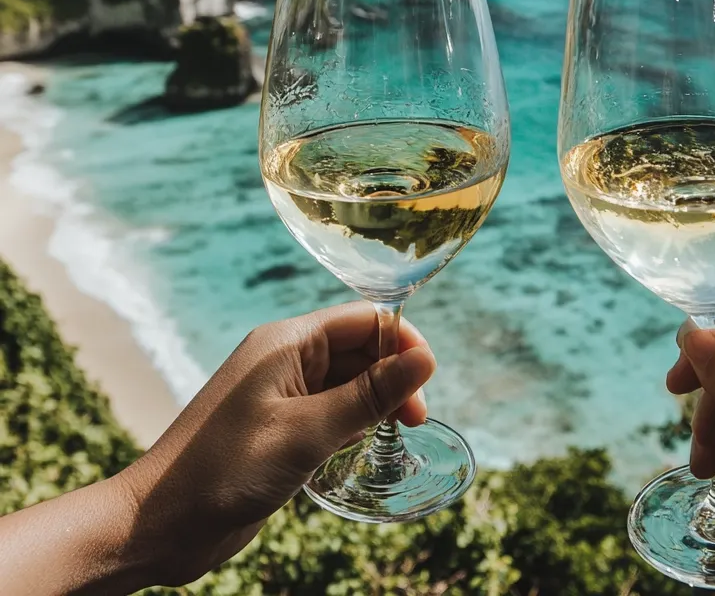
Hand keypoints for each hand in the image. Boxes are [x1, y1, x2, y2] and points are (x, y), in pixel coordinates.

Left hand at [120, 302, 434, 586]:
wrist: (158, 527)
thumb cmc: (225, 472)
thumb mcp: (307, 433)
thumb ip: (369, 395)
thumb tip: (426, 359)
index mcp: (286, 342)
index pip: (363, 319)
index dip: (401, 341)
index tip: (425, 382)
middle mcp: (285, 359)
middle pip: (359, 348)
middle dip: (393, 376)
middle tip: (412, 420)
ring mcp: (281, 392)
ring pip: (347, 380)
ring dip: (375, 402)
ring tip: (393, 434)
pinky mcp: (279, 425)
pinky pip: (330, 409)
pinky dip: (352, 422)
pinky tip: (359, 448)